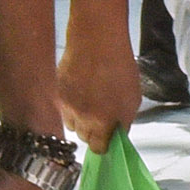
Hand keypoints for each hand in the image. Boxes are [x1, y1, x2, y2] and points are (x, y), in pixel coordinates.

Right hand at [61, 24, 142, 151]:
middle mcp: (81, 118)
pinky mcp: (57, 93)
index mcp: (102, 121)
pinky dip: (71, 104)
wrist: (97, 41)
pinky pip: (63, 107)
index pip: (98, 148)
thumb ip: (124, 121)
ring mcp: (66, 105)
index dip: (103, 145)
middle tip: (102, 116)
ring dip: (80, 118)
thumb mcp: (132, 99)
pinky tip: (81, 89)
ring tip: (91, 100)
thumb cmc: (119, 65)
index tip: (107, 141)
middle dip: (93, 131)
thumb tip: (118, 133)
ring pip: (72, 123)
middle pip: (84, 137)